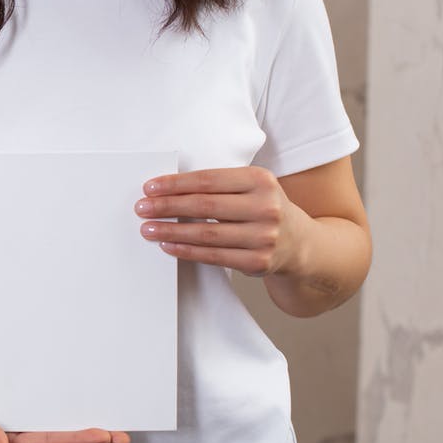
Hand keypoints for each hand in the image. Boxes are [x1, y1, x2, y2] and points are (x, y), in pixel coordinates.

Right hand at [0, 360, 129, 442]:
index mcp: (2, 442)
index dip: (74, 440)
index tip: (101, 435)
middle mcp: (14, 434)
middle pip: (59, 438)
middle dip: (90, 438)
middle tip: (121, 435)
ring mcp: (17, 420)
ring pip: (56, 424)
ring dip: (81, 423)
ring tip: (113, 423)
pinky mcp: (18, 403)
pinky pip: (44, 406)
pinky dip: (63, 404)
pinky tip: (80, 399)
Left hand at [134, 166, 311, 276]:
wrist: (300, 243)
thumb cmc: (263, 208)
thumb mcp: (251, 187)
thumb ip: (218, 185)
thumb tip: (166, 189)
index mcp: (261, 180)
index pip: (209, 180)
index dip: (176, 184)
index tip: (150, 187)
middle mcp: (266, 207)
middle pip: (205, 206)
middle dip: (167, 207)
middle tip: (141, 208)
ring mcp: (264, 236)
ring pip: (207, 234)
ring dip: (171, 231)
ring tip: (148, 228)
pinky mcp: (258, 262)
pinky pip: (213, 256)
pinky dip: (186, 250)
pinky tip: (167, 244)